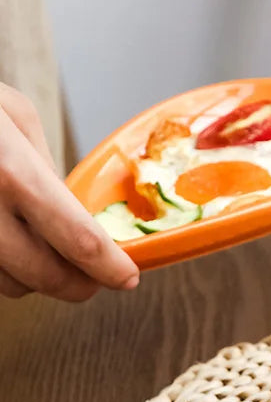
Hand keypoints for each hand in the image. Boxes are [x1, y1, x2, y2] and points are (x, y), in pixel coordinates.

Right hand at [0, 83, 138, 300]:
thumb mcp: (13, 115)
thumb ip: (46, 168)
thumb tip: (74, 215)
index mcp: (10, 170)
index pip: (77, 239)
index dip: (108, 267)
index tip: (126, 277)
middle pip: (43, 275)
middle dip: (78, 285)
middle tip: (92, 280)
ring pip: (6, 286)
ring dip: (32, 278)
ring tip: (42, 251)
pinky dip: (0, 269)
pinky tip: (6, 243)